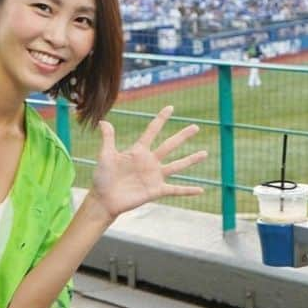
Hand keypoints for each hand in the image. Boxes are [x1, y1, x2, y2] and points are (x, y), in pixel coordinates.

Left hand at [90, 106, 206, 219]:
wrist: (104, 199)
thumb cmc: (103, 177)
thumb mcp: (106, 156)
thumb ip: (108, 139)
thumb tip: (103, 120)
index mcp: (138, 151)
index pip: (152, 131)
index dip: (161, 119)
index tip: (170, 108)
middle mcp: (149, 162)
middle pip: (170, 145)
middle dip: (183, 136)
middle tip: (196, 127)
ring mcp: (154, 176)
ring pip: (177, 165)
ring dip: (191, 160)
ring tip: (205, 153)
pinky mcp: (156, 190)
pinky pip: (175, 190)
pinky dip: (188, 190)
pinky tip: (201, 190)